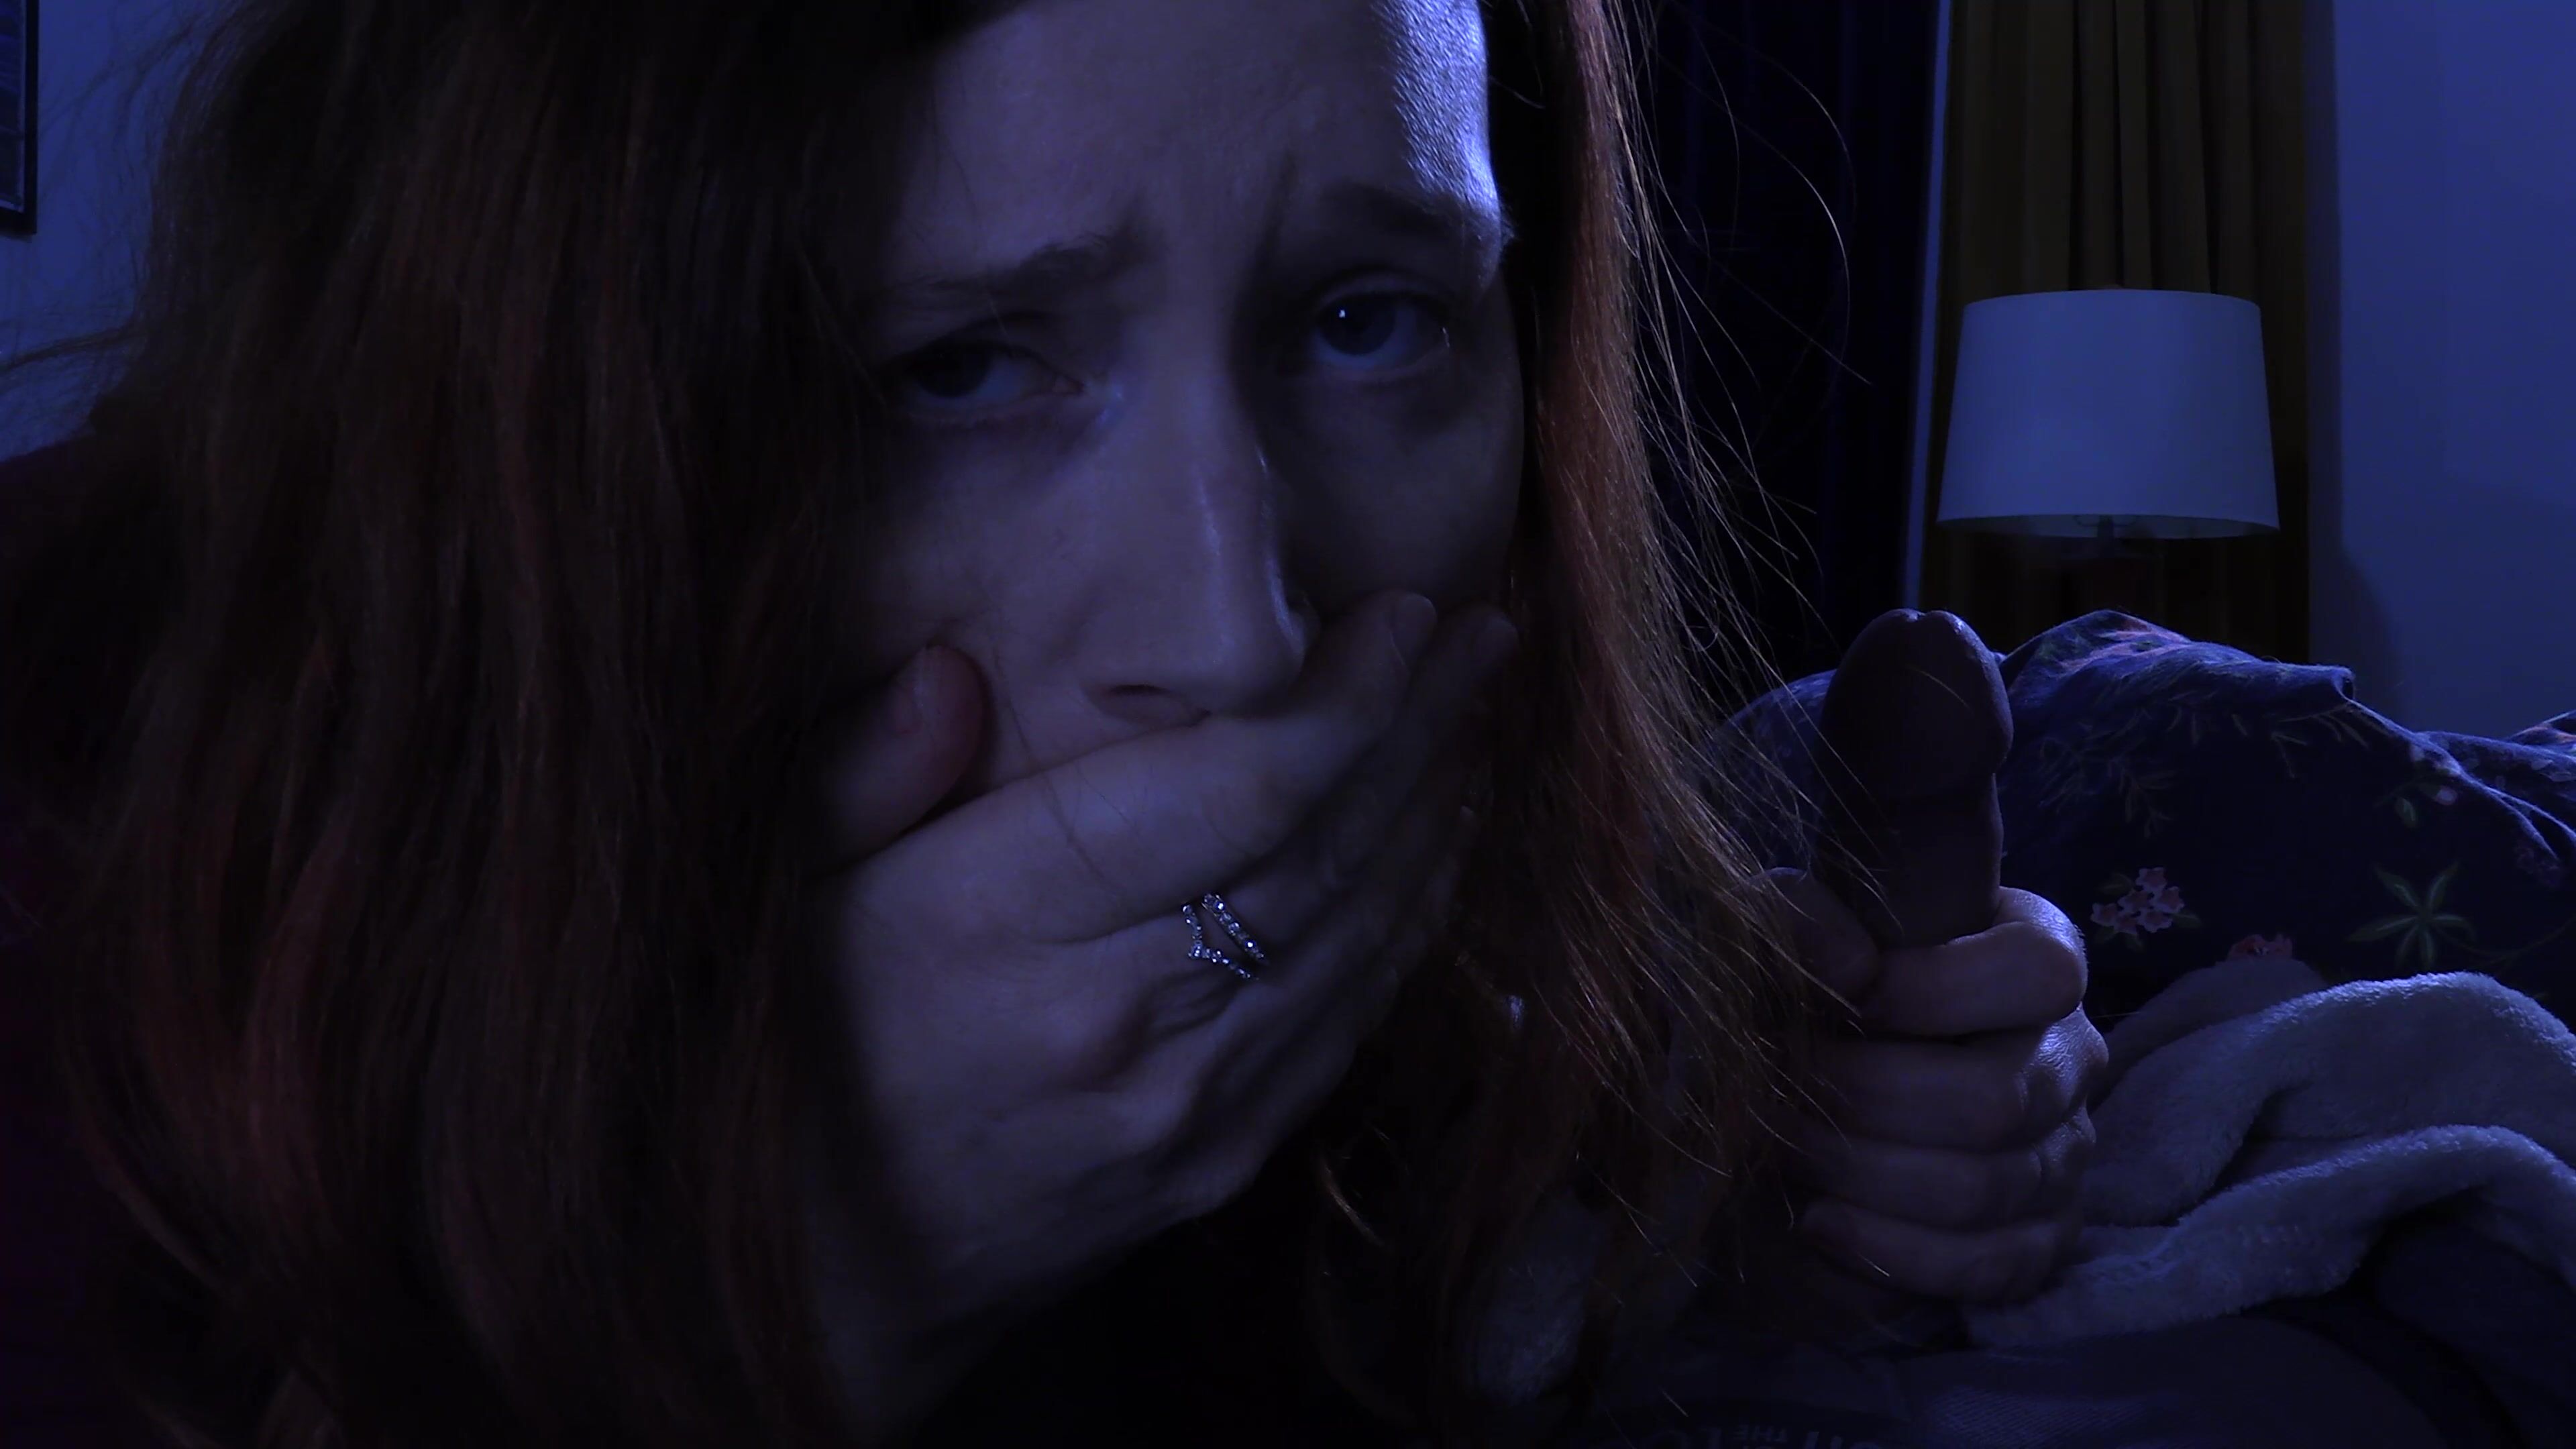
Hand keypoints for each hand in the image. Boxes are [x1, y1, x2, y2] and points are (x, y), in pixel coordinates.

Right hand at [800, 590, 1513, 1424]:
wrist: (834, 1278)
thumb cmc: (804, 1054)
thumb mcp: (782, 896)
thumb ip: (860, 776)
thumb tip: (949, 670)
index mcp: (1001, 922)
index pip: (1232, 793)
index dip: (1342, 699)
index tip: (1403, 611)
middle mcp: (1117, 1014)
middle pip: (1321, 849)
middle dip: (1417, 727)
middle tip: (1481, 633)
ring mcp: (1186, 1100)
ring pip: (1356, 933)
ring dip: (1432, 815)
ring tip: (1472, 713)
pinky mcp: (1224, 1156)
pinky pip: (1347, 1019)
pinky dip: (1408, 923)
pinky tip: (1435, 847)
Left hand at [1769, 870, 2107, 1309]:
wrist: (1802, 1106)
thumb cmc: (1814, 1001)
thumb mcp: (1797, 940)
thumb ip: (1806, 918)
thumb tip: (1849, 967)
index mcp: (2035, 958)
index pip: (2037, 971)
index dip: (1933, 991)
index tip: (1844, 1004)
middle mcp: (2068, 1056)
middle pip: (1996, 1098)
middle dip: (1868, 1102)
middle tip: (1785, 1095)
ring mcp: (2065, 1154)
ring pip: (1982, 1187)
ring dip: (1863, 1175)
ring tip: (1789, 1152)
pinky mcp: (2041, 1240)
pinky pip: (1987, 1265)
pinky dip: (1890, 1249)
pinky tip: (1821, 1223)